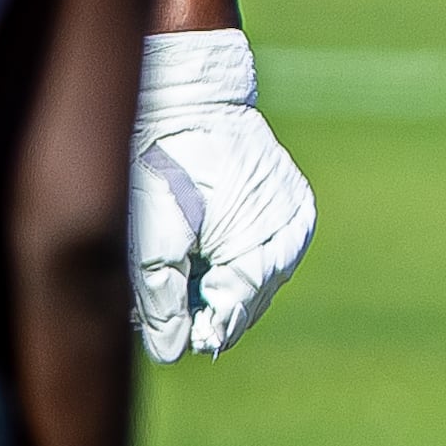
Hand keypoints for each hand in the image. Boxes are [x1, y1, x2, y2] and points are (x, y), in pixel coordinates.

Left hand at [131, 30, 317, 359]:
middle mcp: (292, 230)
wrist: (188, 96)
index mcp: (269, 239)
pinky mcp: (285, 198)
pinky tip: (195, 249)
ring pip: (252, 278)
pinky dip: (226, 258)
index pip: (234, 312)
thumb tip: (172, 349)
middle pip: (246, 300)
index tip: (158, 328)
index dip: (195, 328)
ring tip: (171, 272)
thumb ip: (163, 299)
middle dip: (201, 307)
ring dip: (213, 284)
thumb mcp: (152, 237)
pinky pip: (259, 249)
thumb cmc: (165, 164)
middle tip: (155, 303)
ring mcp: (293, 213)